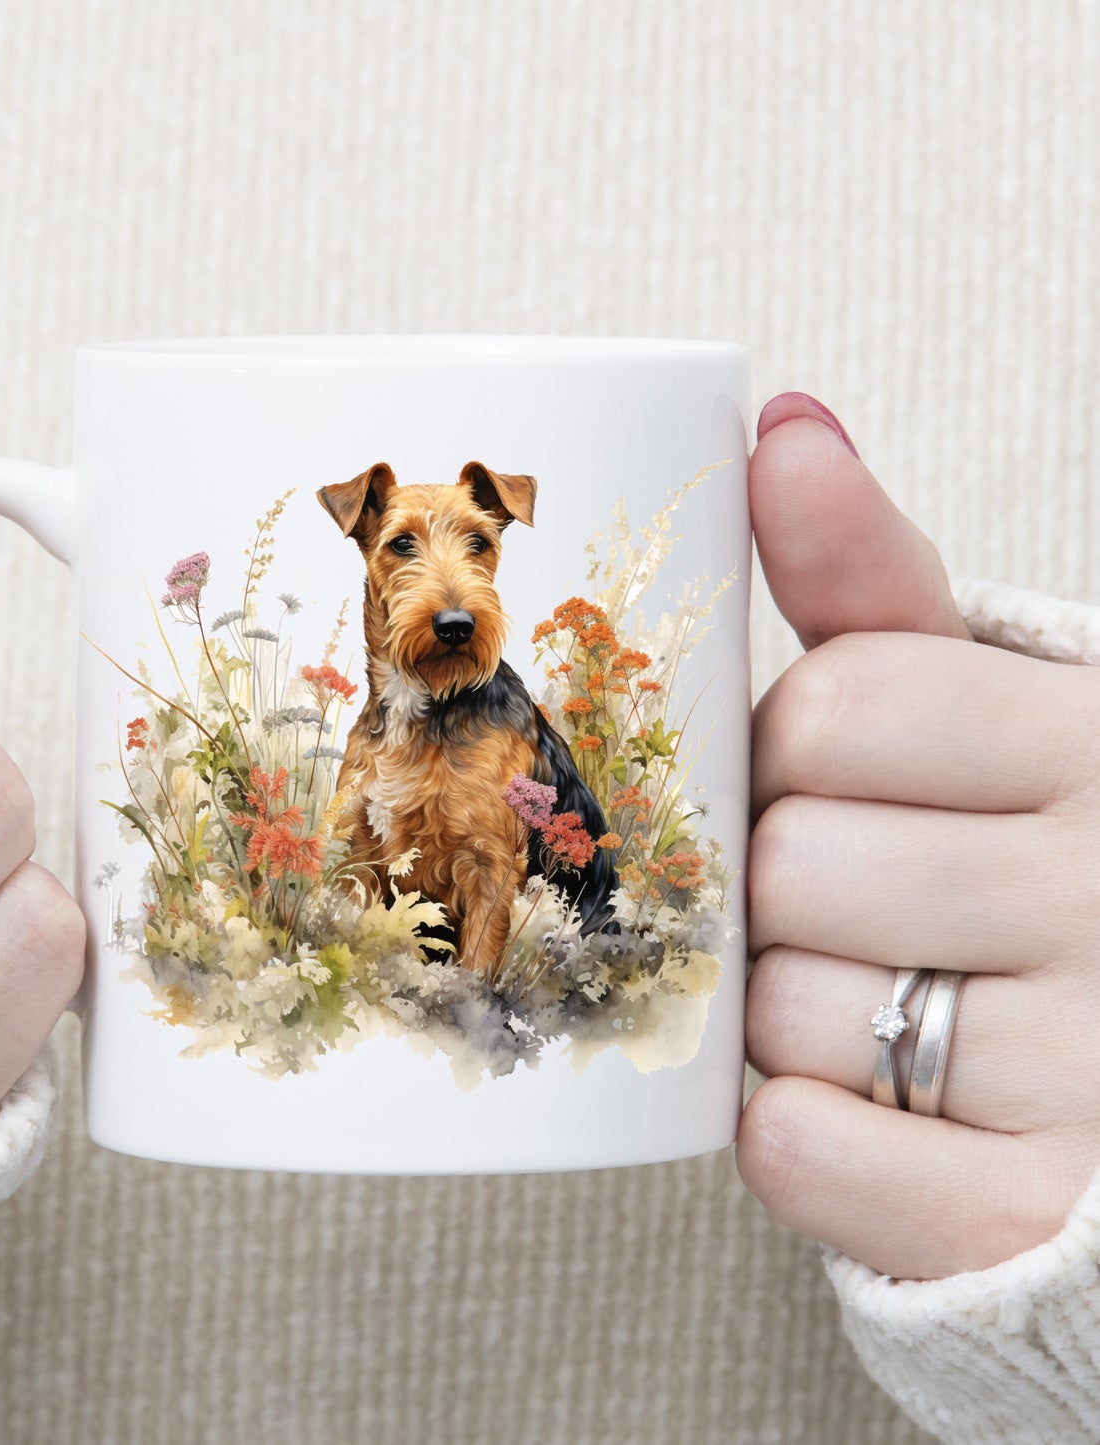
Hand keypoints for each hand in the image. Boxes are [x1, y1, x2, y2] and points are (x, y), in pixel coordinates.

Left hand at [736, 392, 1099, 1280]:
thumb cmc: (1021, 851)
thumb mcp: (981, 699)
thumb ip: (871, 578)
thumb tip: (780, 425)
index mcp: (1092, 742)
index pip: (842, 704)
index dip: (795, 748)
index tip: (835, 774)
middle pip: (791, 861)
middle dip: (780, 881)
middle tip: (846, 899)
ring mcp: (1089, 1071)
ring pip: (784, 1011)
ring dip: (784, 1009)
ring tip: (873, 997)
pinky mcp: (1023, 1215)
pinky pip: (803, 1152)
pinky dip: (795, 1134)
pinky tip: (854, 1105)